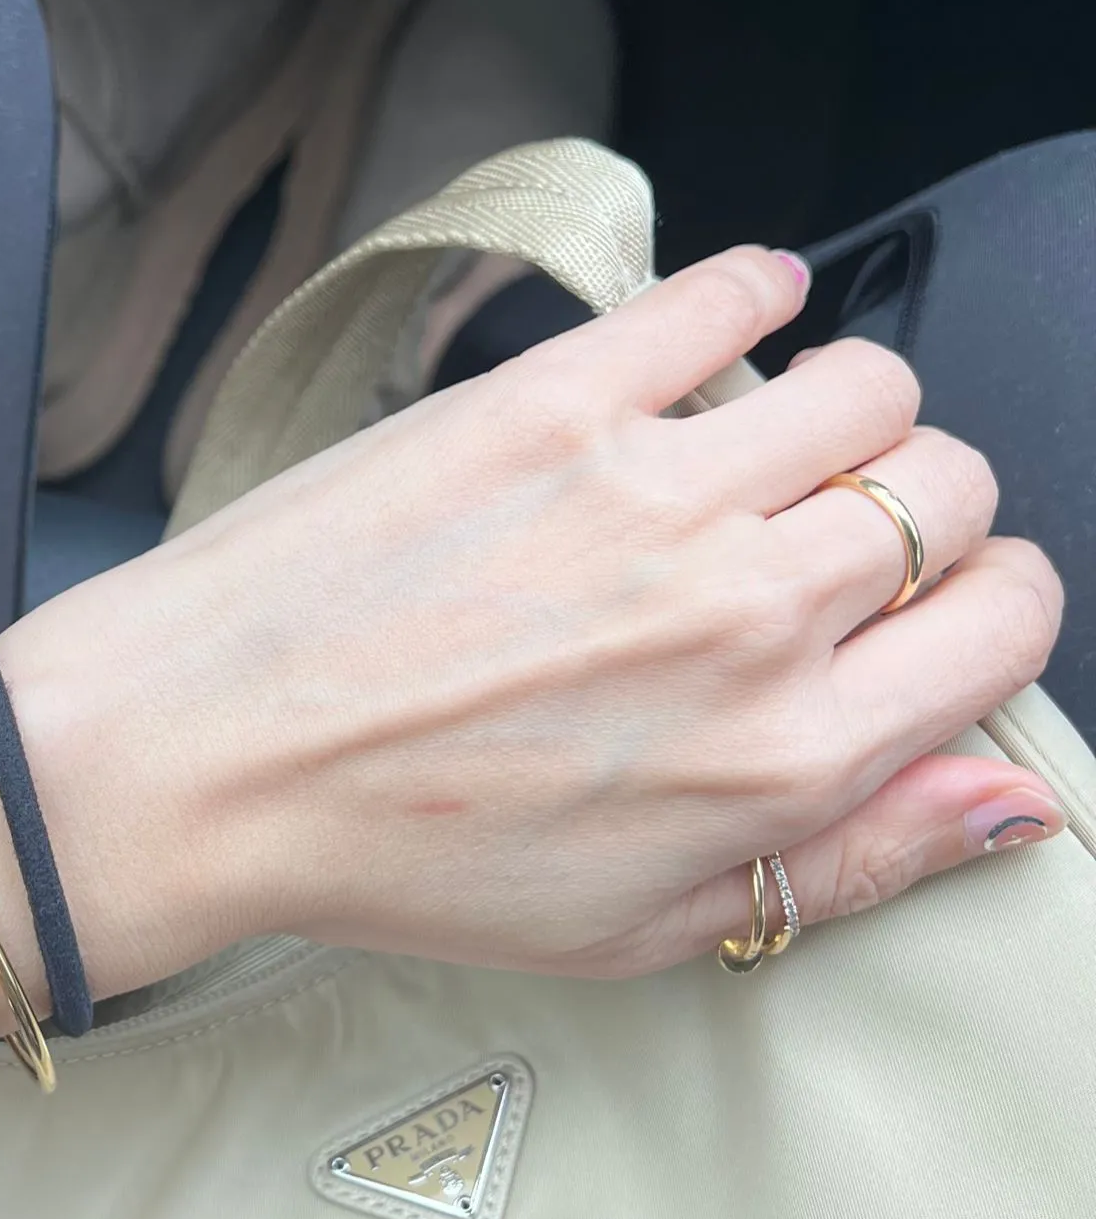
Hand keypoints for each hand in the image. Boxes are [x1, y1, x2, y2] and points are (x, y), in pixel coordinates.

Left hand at [0, 246, 1066, 979]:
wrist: (204, 758)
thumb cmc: (396, 858)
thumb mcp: (636, 929)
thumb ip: (849, 861)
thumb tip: (1019, 796)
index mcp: (782, 754)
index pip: (1004, 622)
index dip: (985, 611)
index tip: (924, 612)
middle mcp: (746, 610)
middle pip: (948, 491)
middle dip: (915, 514)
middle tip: (821, 539)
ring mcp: (648, 487)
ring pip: (866, 386)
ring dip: (843, 410)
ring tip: (761, 446)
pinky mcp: (547, 398)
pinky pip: (720, 294)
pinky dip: (753, 290)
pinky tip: (732, 317)